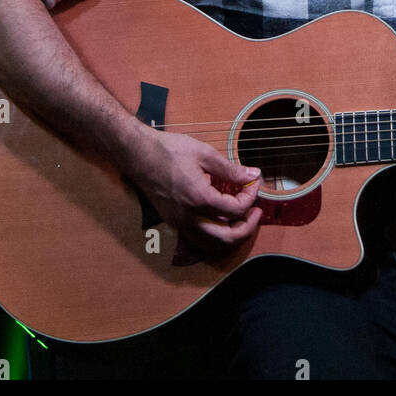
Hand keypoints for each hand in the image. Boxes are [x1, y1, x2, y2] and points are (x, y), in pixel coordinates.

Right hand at [129, 128, 261, 254]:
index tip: (253, 183)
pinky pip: (198, 240)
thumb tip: (252, 175)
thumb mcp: (205, 154)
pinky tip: (220, 220)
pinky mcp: (173, 222)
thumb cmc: (169, 150)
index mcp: (199, 199)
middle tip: (256, 212)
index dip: (250, 197)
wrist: (138, 154)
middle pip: (227, 238)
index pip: (236, 210)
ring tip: (242, 218)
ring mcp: (179, 223)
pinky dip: (214, 236)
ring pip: (211, 245)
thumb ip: (231, 169)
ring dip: (231, 236)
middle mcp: (189, 217)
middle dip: (247, 227)